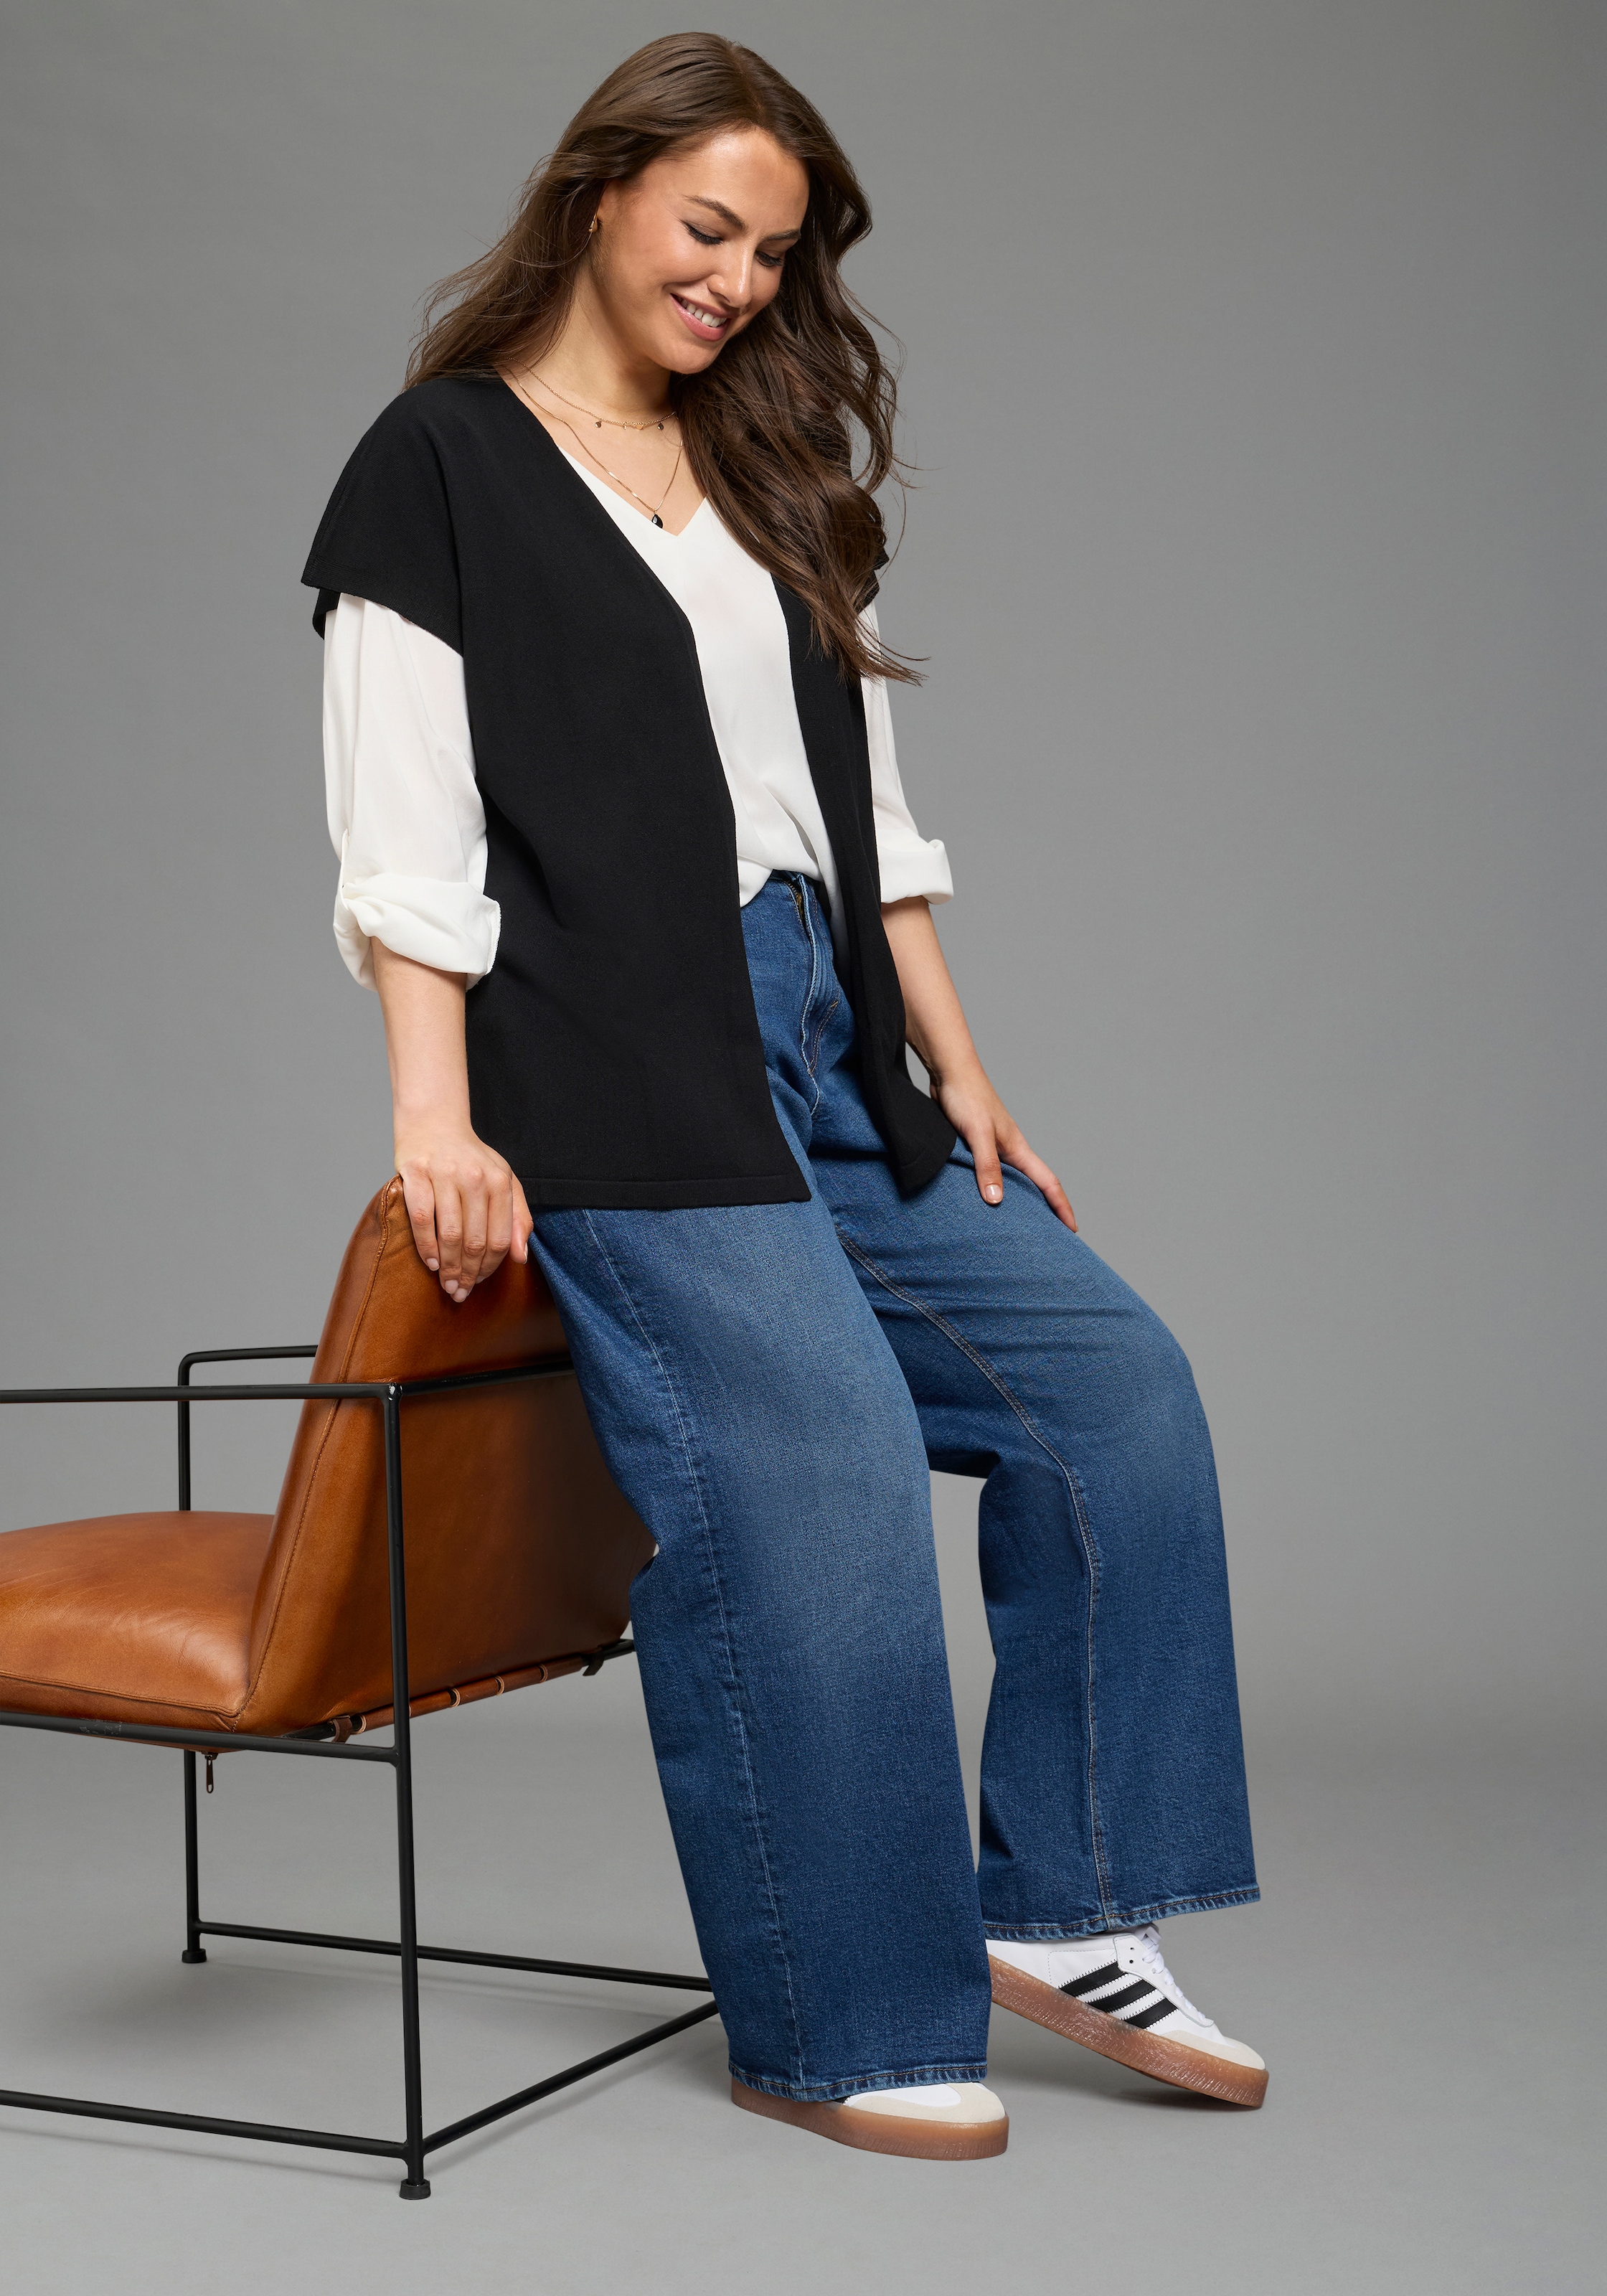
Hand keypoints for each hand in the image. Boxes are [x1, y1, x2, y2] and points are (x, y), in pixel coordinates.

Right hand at [393, 1124, 533, 1303]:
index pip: (500, 1238)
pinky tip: (430, 1262)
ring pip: (449, 1234)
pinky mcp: (415, 1173)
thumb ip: (518, 1217)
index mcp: (500, 1182)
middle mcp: (475, 1177)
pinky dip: (425, 1246)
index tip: (480, 1282)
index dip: (491, 1268)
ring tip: (446, 1284)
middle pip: (475, 1241)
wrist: (434, 1124)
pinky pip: (420, 1219)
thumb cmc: (471, 1160)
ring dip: (447, 1266)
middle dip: (468, 1273)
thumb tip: (521, 1257)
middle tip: (460, 1292)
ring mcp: (444, 1174)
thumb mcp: (504, 1181)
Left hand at [930, 1060, 1077, 1231]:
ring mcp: (993, 1147)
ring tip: (1017, 1227)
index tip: (1072, 1230)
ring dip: (1018, 1202)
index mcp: (1017, 1148)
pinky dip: (992, 1190)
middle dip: (1046, 1210)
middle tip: (1049, 1238)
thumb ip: (987, 1165)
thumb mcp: (978, 1134)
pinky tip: (981, 1200)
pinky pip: (989, 1174)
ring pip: (1011, 1181)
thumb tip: (996, 1200)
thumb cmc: (967, 1097)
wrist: (948, 1071)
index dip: (1061, 1207)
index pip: (1048, 1183)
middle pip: (1034, 1185)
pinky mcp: (975, 1145)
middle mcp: (1009, 1150)